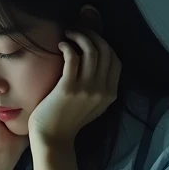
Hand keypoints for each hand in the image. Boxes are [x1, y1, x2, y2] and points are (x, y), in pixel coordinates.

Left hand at [28, 30, 120, 146]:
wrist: (53, 138)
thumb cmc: (68, 120)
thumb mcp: (93, 105)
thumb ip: (100, 86)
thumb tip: (97, 59)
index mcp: (111, 94)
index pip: (115, 59)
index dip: (104, 43)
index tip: (90, 38)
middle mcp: (102, 90)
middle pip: (105, 50)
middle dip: (92, 34)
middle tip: (77, 31)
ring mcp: (86, 89)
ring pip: (91, 50)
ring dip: (79, 36)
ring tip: (68, 34)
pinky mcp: (68, 88)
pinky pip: (73, 57)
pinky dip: (68, 46)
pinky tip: (61, 45)